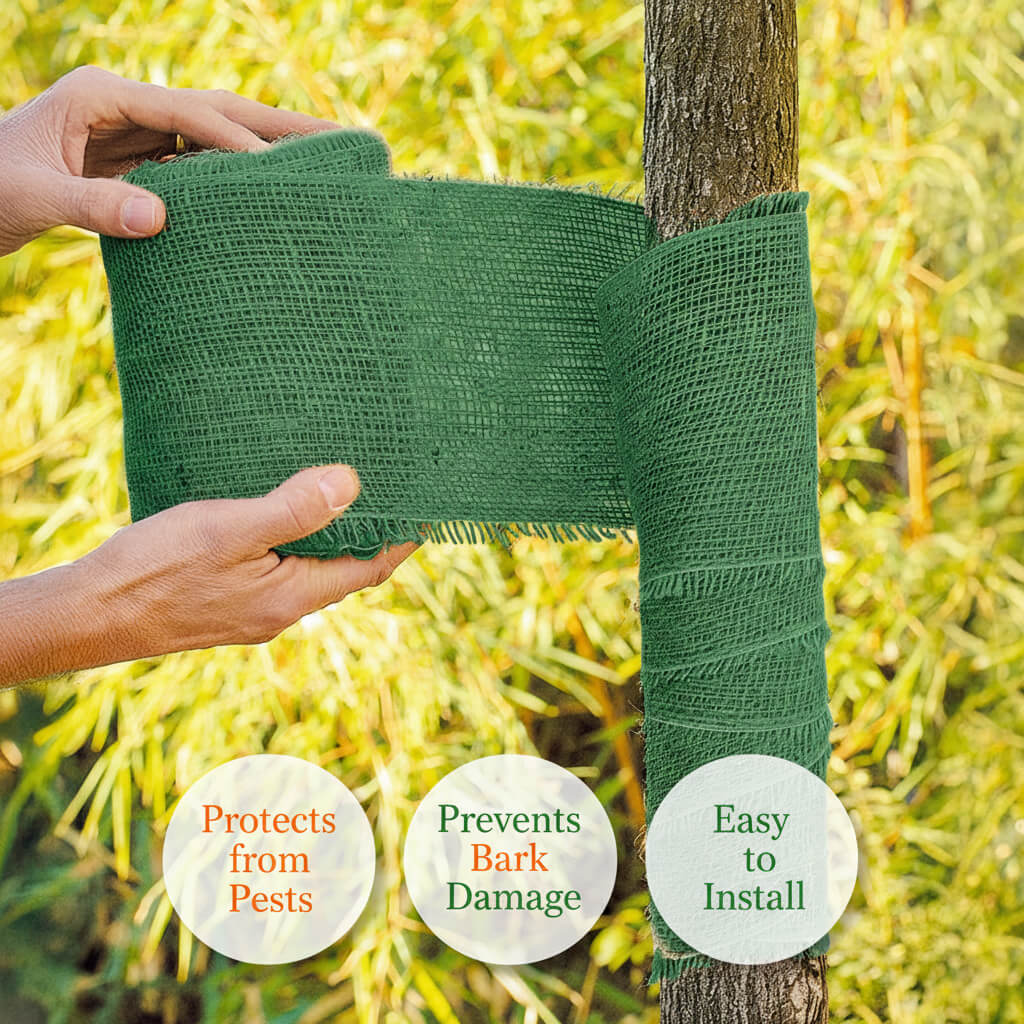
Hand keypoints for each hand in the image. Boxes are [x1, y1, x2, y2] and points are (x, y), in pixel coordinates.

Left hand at [0, 65, 338, 255]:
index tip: (279, 171)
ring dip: (265, 149)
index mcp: (99, 96)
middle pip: (216, 110)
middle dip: (277, 125)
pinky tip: (269, 195)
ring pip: (214, 136)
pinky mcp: (136, 163)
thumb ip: (93, 205)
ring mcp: (133, 132)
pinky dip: (234, 179)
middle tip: (339, 139)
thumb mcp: (34, 196)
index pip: (185, 113)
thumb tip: (162, 219)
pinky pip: (196, 167)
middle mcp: (124, 106)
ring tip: (323, 162)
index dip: (234, 140)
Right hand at [0, 465, 417, 685]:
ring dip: (331, 536)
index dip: (401, 541)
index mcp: (292, 598)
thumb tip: (353, 484)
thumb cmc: (154, 572)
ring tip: (342, 495)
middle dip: (370, 534)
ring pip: (310, 570)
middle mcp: (280, 613)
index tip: (427, 512)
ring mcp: (253, 612)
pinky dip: (295, 542)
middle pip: (344, 571)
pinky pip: (279, 570)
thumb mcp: (229, 531)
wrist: (87, 616)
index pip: (369, 569)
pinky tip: (281, 515)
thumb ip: (293, 510)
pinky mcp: (227, 604)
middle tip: (389, 493)